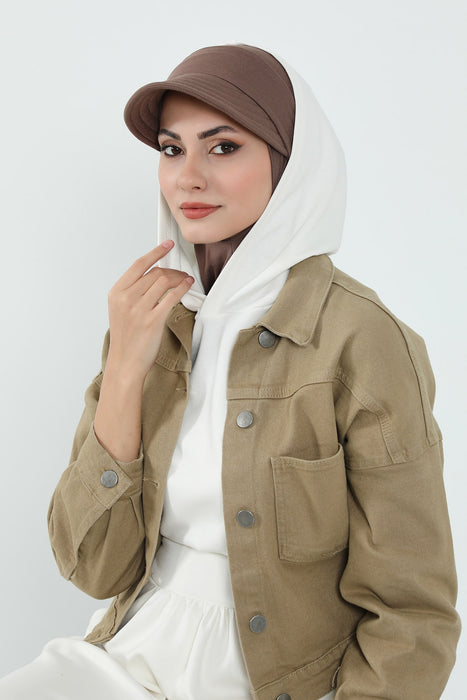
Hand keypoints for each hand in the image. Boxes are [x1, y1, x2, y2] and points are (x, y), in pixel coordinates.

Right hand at [106, 240, 193, 378]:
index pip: (139, 265)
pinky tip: (187, 286)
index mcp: (116, 293)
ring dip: (179, 278)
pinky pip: (171, 297)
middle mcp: (126, 299)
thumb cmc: (126, 338)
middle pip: (155, 273)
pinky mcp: (152, 321)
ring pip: (164, 282)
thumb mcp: (121, 310)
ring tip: (186, 280)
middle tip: (182, 273)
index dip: (155, 252)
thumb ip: (133, 292)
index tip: (167, 245)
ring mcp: (139, 309)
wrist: (125, 363)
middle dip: (172, 270)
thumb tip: (154, 275)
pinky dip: (182, 288)